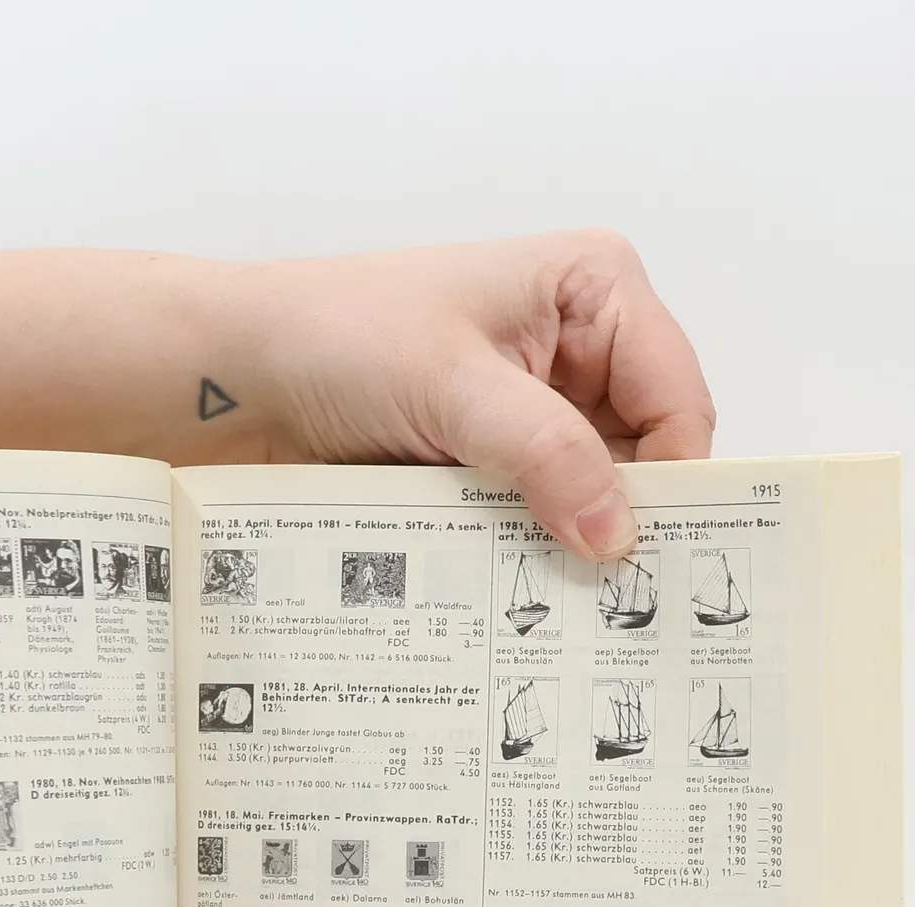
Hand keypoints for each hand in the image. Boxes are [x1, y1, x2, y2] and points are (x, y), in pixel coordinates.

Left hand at [238, 231, 714, 558]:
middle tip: (611, 604)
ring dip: (569, 547)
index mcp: (596, 290)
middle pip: (642, 457)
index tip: (642, 555)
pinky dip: (526, 554)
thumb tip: (616, 536)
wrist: (237, 378)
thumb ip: (546, 456)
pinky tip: (513, 594)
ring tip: (557, 607)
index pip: (676, 400)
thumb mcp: (453, 388)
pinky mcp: (490, 463)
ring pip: (588, 499)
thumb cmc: (336, 336)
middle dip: (621, 521)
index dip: (670, 479)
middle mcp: (578, 349)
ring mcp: (534, 412)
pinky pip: (534, 520)